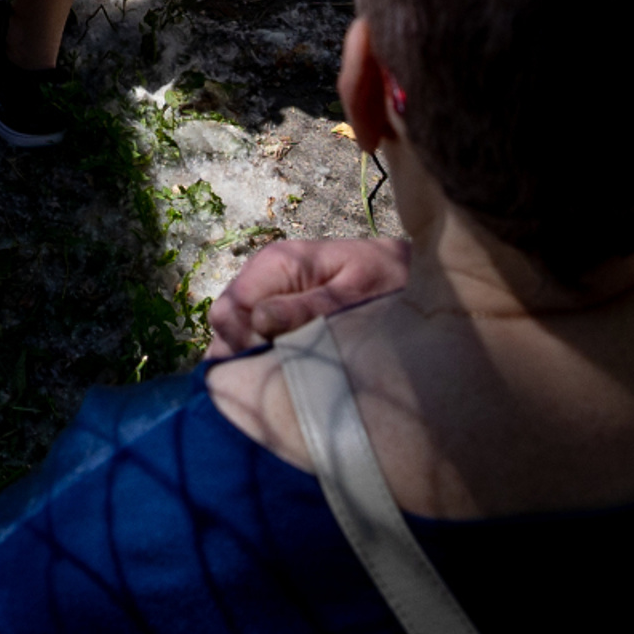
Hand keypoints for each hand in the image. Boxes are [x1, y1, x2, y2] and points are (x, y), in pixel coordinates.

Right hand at [205, 233, 412, 357]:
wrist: (408, 271)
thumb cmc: (384, 280)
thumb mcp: (354, 292)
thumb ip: (309, 306)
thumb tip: (259, 319)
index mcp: (276, 263)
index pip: (227, 311)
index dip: (241, 345)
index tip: (275, 366)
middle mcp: (264, 275)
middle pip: (225, 324)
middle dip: (246, 352)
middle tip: (288, 371)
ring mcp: (270, 291)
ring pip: (236, 333)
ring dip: (257, 355)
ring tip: (296, 369)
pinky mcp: (279, 308)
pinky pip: (255, 335)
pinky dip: (268, 354)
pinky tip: (294, 366)